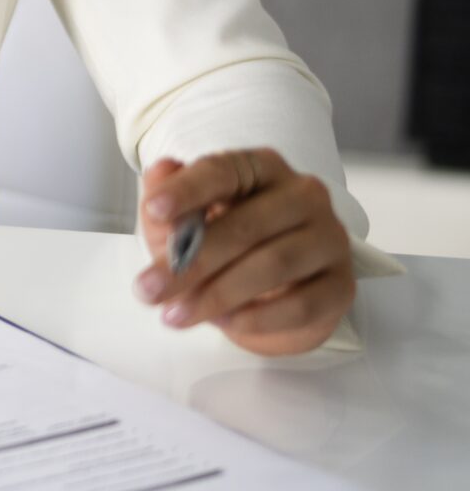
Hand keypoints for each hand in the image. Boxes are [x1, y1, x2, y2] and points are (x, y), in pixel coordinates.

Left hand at [133, 148, 356, 355]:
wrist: (273, 290)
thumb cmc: (222, 241)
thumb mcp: (185, 218)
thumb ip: (168, 197)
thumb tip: (161, 170)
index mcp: (261, 167)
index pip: (224, 170)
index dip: (187, 190)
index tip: (153, 210)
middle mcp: (303, 195)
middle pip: (246, 226)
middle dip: (191, 262)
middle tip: (148, 290)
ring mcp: (329, 238)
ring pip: (273, 265)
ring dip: (218, 294)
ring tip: (177, 314)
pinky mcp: (342, 285)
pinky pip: (302, 303)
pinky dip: (258, 317)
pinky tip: (224, 323)